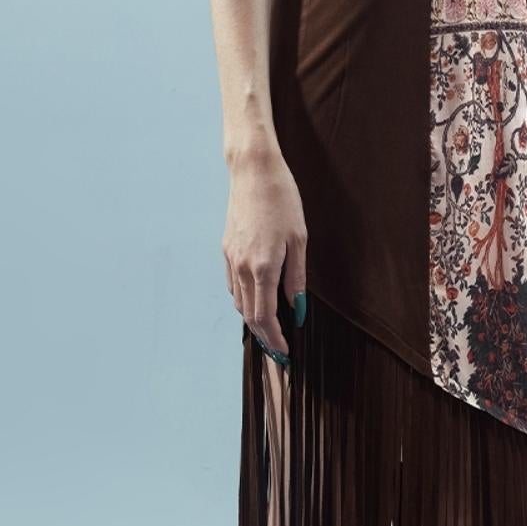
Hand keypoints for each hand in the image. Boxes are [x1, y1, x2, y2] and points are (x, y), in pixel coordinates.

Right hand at [222, 143, 307, 362]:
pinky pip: (233, 285)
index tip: (286, 353)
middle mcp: (243, 267)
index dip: (276, 339)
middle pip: (249, 315)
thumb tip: (298, 309)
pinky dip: (244, 300)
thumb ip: (297, 278)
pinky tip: (257, 302)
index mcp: (264, 267)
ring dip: (254, 320)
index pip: (266, 316)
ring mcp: (231, 259)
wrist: (253, 172)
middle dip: (265, 337)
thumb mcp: (300, 239)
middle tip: (279, 351)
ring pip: (239, 301)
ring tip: (271, 331)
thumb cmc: (283, 200)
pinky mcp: (226, 250)